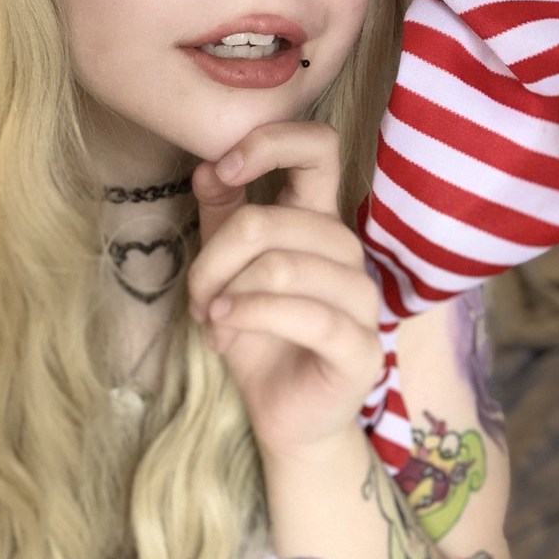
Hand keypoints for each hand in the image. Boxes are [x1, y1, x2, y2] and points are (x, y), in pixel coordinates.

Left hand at [187, 121, 382, 464]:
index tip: (224, 167)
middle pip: (272, 220)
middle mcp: (347, 252)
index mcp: (317, 222)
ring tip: (208, 317)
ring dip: (226, 293)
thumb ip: (222, 216)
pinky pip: (302, 315)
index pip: (319, 149)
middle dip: (215, 257)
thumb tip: (208, 167)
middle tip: (197, 293)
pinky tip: (221, 332)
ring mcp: (362, 300)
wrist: (285, 415)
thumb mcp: (226, 269)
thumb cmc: (256, 334)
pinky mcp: (361, 347)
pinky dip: (247, 317)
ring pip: (281, 266)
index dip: (271, 142)